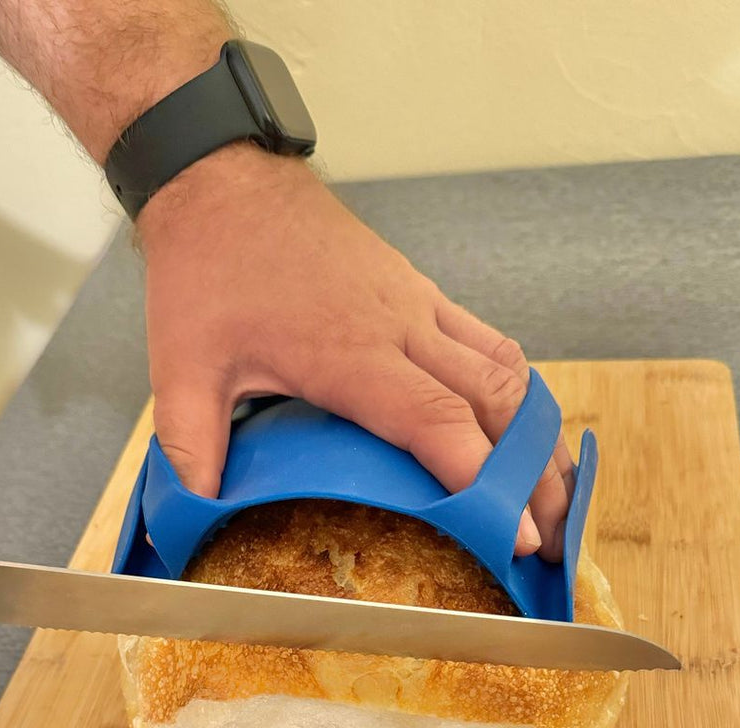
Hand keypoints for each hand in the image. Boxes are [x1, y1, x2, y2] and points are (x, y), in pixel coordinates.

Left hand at [138, 146, 574, 559]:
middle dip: (535, 473)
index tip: (517, 535)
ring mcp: (417, 304)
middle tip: (553, 535)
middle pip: (496, 402)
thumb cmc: (210, 269)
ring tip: (556, 490)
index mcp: (350, 354)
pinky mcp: (418, 291)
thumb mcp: (182, 366)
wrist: (222, 182)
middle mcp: (400, 326)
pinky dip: (515, 387)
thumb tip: (190, 515)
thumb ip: (191, 445)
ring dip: (538, 432)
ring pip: (506, 370)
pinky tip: (520, 423)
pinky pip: (487, 340)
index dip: (485, 482)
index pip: (438, 424)